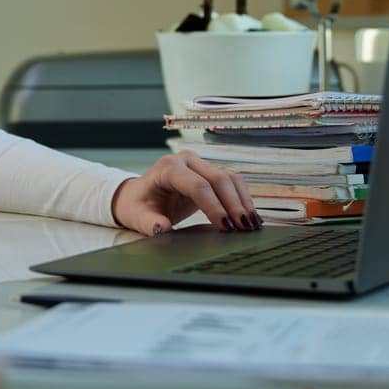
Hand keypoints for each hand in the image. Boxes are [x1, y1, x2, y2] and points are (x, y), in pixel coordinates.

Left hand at [109, 147, 260, 235]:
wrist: (138, 196)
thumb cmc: (137, 205)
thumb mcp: (137, 216)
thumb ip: (149, 222)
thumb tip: (162, 229)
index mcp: (168, 167)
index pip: (198, 185)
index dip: (214, 206)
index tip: (226, 227)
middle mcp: (186, 160)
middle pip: (219, 179)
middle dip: (234, 205)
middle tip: (245, 228)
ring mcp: (199, 164)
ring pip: (230, 178)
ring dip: (243, 201)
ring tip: (252, 225)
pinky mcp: (209, 172)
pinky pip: (232, 182)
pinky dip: (242, 199)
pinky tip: (250, 216)